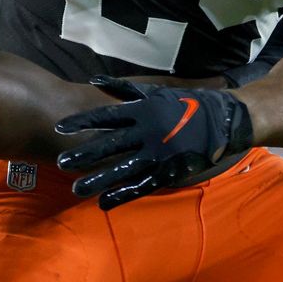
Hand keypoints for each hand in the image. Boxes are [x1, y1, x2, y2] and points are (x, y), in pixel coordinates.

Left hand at [55, 76, 253, 209]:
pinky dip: (122, 194)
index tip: (61, 128)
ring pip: (122, 169)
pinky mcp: (167, 172)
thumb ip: (124, 88)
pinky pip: (141, 185)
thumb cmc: (186, 103)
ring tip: (76, 189)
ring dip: (98, 179)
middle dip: (84, 154)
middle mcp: (147, 132)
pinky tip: (104, 202)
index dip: (83, 122)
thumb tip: (94, 80)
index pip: (106, 116)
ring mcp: (157, 154)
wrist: (222, 121)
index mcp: (143, 110)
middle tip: (61, 163)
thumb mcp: (156, 90)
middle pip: (109, 145)